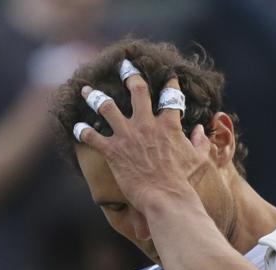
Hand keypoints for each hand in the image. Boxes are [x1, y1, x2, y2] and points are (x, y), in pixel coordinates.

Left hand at [75, 74, 211, 215]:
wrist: (165, 196)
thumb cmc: (183, 180)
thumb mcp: (198, 158)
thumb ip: (200, 141)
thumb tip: (200, 130)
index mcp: (168, 124)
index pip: (170, 96)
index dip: (170, 84)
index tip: (168, 76)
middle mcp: (146, 124)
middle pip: (137, 90)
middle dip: (129, 75)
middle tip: (123, 66)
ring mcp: (128, 136)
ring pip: (107, 107)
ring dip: (94, 97)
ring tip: (85, 90)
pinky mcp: (113, 151)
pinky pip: (92, 137)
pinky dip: (82, 132)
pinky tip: (75, 127)